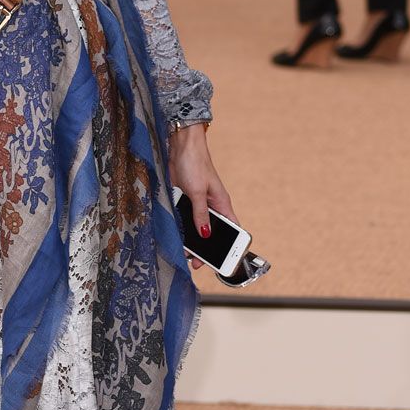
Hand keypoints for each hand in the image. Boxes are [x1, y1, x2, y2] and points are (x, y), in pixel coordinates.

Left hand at [168, 124, 236, 270]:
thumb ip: (201, 214)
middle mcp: (212, 206)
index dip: (231, 245)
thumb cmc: (194, 163)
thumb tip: (205, 234)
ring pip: (197, 228)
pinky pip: (185, 219)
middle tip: (198, 263)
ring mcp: (198, 204)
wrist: (179, 146)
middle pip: (213, 232)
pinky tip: (176, 239)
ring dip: (192, 240)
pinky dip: (182, 229)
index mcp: (222, 203)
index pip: (233, 228)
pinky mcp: (185, 200)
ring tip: (185, 254)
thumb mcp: (198, 192)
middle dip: (207, 248)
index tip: (226, 260)